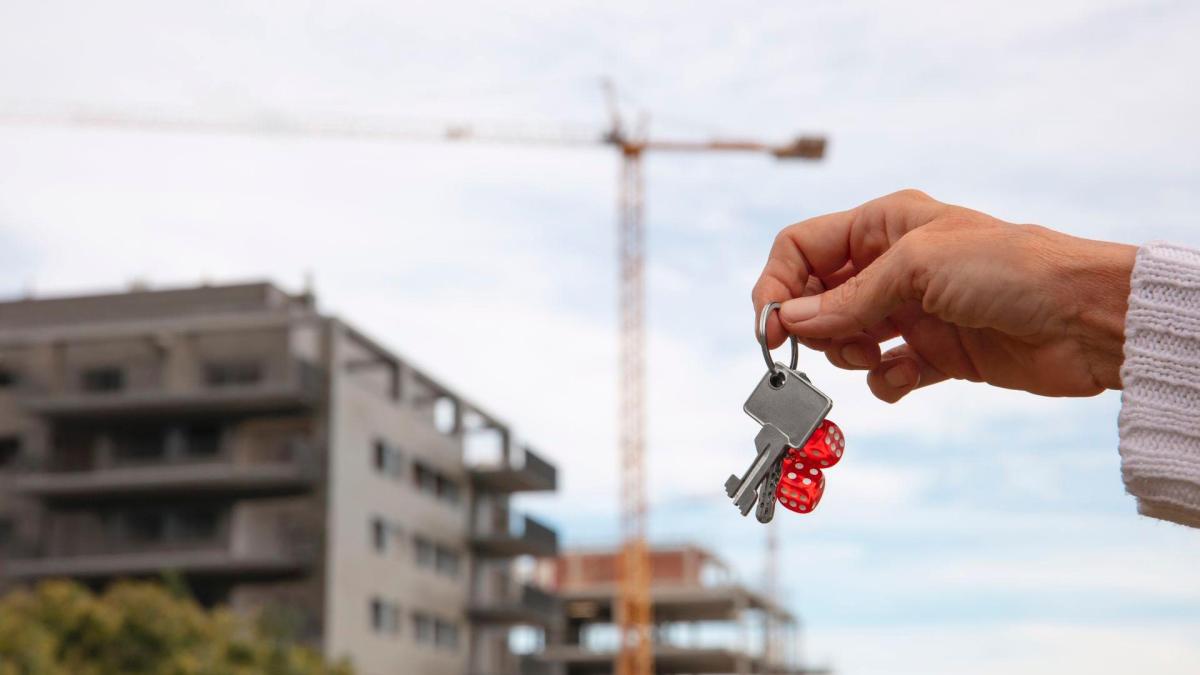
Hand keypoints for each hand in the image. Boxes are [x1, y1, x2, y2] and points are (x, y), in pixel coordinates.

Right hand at [752, 190, 1136, 401]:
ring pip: (844, 339)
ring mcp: (912, 312)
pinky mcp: (935, 354)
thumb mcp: (917, 267)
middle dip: (813, 326)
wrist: (1086, 320)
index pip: (802, 248)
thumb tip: (787, 321)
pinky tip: (908, 376)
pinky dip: (886, 381)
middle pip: (816, 298)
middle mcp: (892, 266)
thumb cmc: (1010, 269)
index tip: (769, 328)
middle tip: (833, 343)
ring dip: (849, 354)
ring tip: (878, 355)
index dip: (778, 285)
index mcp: (884, 226)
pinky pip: (884, 374)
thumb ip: (847, 298)